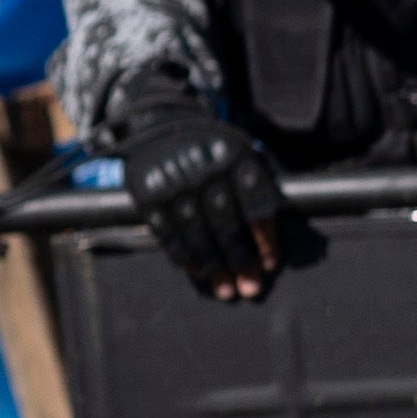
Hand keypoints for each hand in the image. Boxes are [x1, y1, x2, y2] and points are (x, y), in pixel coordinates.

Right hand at [112, 84, 281, 300]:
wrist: (164, 128)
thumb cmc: (217, 156)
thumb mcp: (245, 159)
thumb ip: (260, 194)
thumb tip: (270, 251)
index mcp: (236, 156)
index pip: (254, 203)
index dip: (264, 238)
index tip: (270, 265)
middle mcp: (203, 167)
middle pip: (224, 222)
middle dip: (239, 260)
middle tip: (250, 288)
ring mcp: (172, 180)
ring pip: (195, 231)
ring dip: (212, 265)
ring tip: (225, 289)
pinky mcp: (146, 192)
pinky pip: (166, 231)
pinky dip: (182, 254)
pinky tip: (197, 271)